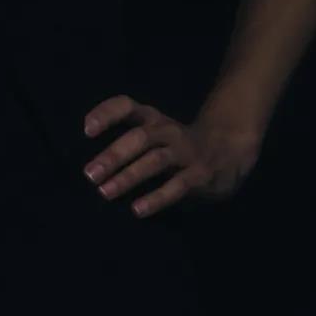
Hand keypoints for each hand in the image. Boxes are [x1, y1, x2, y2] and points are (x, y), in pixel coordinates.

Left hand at [81, 94, 262, 218]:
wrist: (229, 149)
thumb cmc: (177, 145)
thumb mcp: (155, 134)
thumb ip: (129, 141)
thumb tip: (93, 166)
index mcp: (153, 119)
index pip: (127, 106)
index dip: (107, 113)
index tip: (87, 129)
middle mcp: (167, 131)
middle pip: (139, 138)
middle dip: (113, 155)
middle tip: (89, 174)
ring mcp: (185, 152)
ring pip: (155, 161)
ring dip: (128, 176)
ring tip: (105, 192)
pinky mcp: (200, 174)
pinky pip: (176, 186)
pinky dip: (156, 198)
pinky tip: (137, 210)